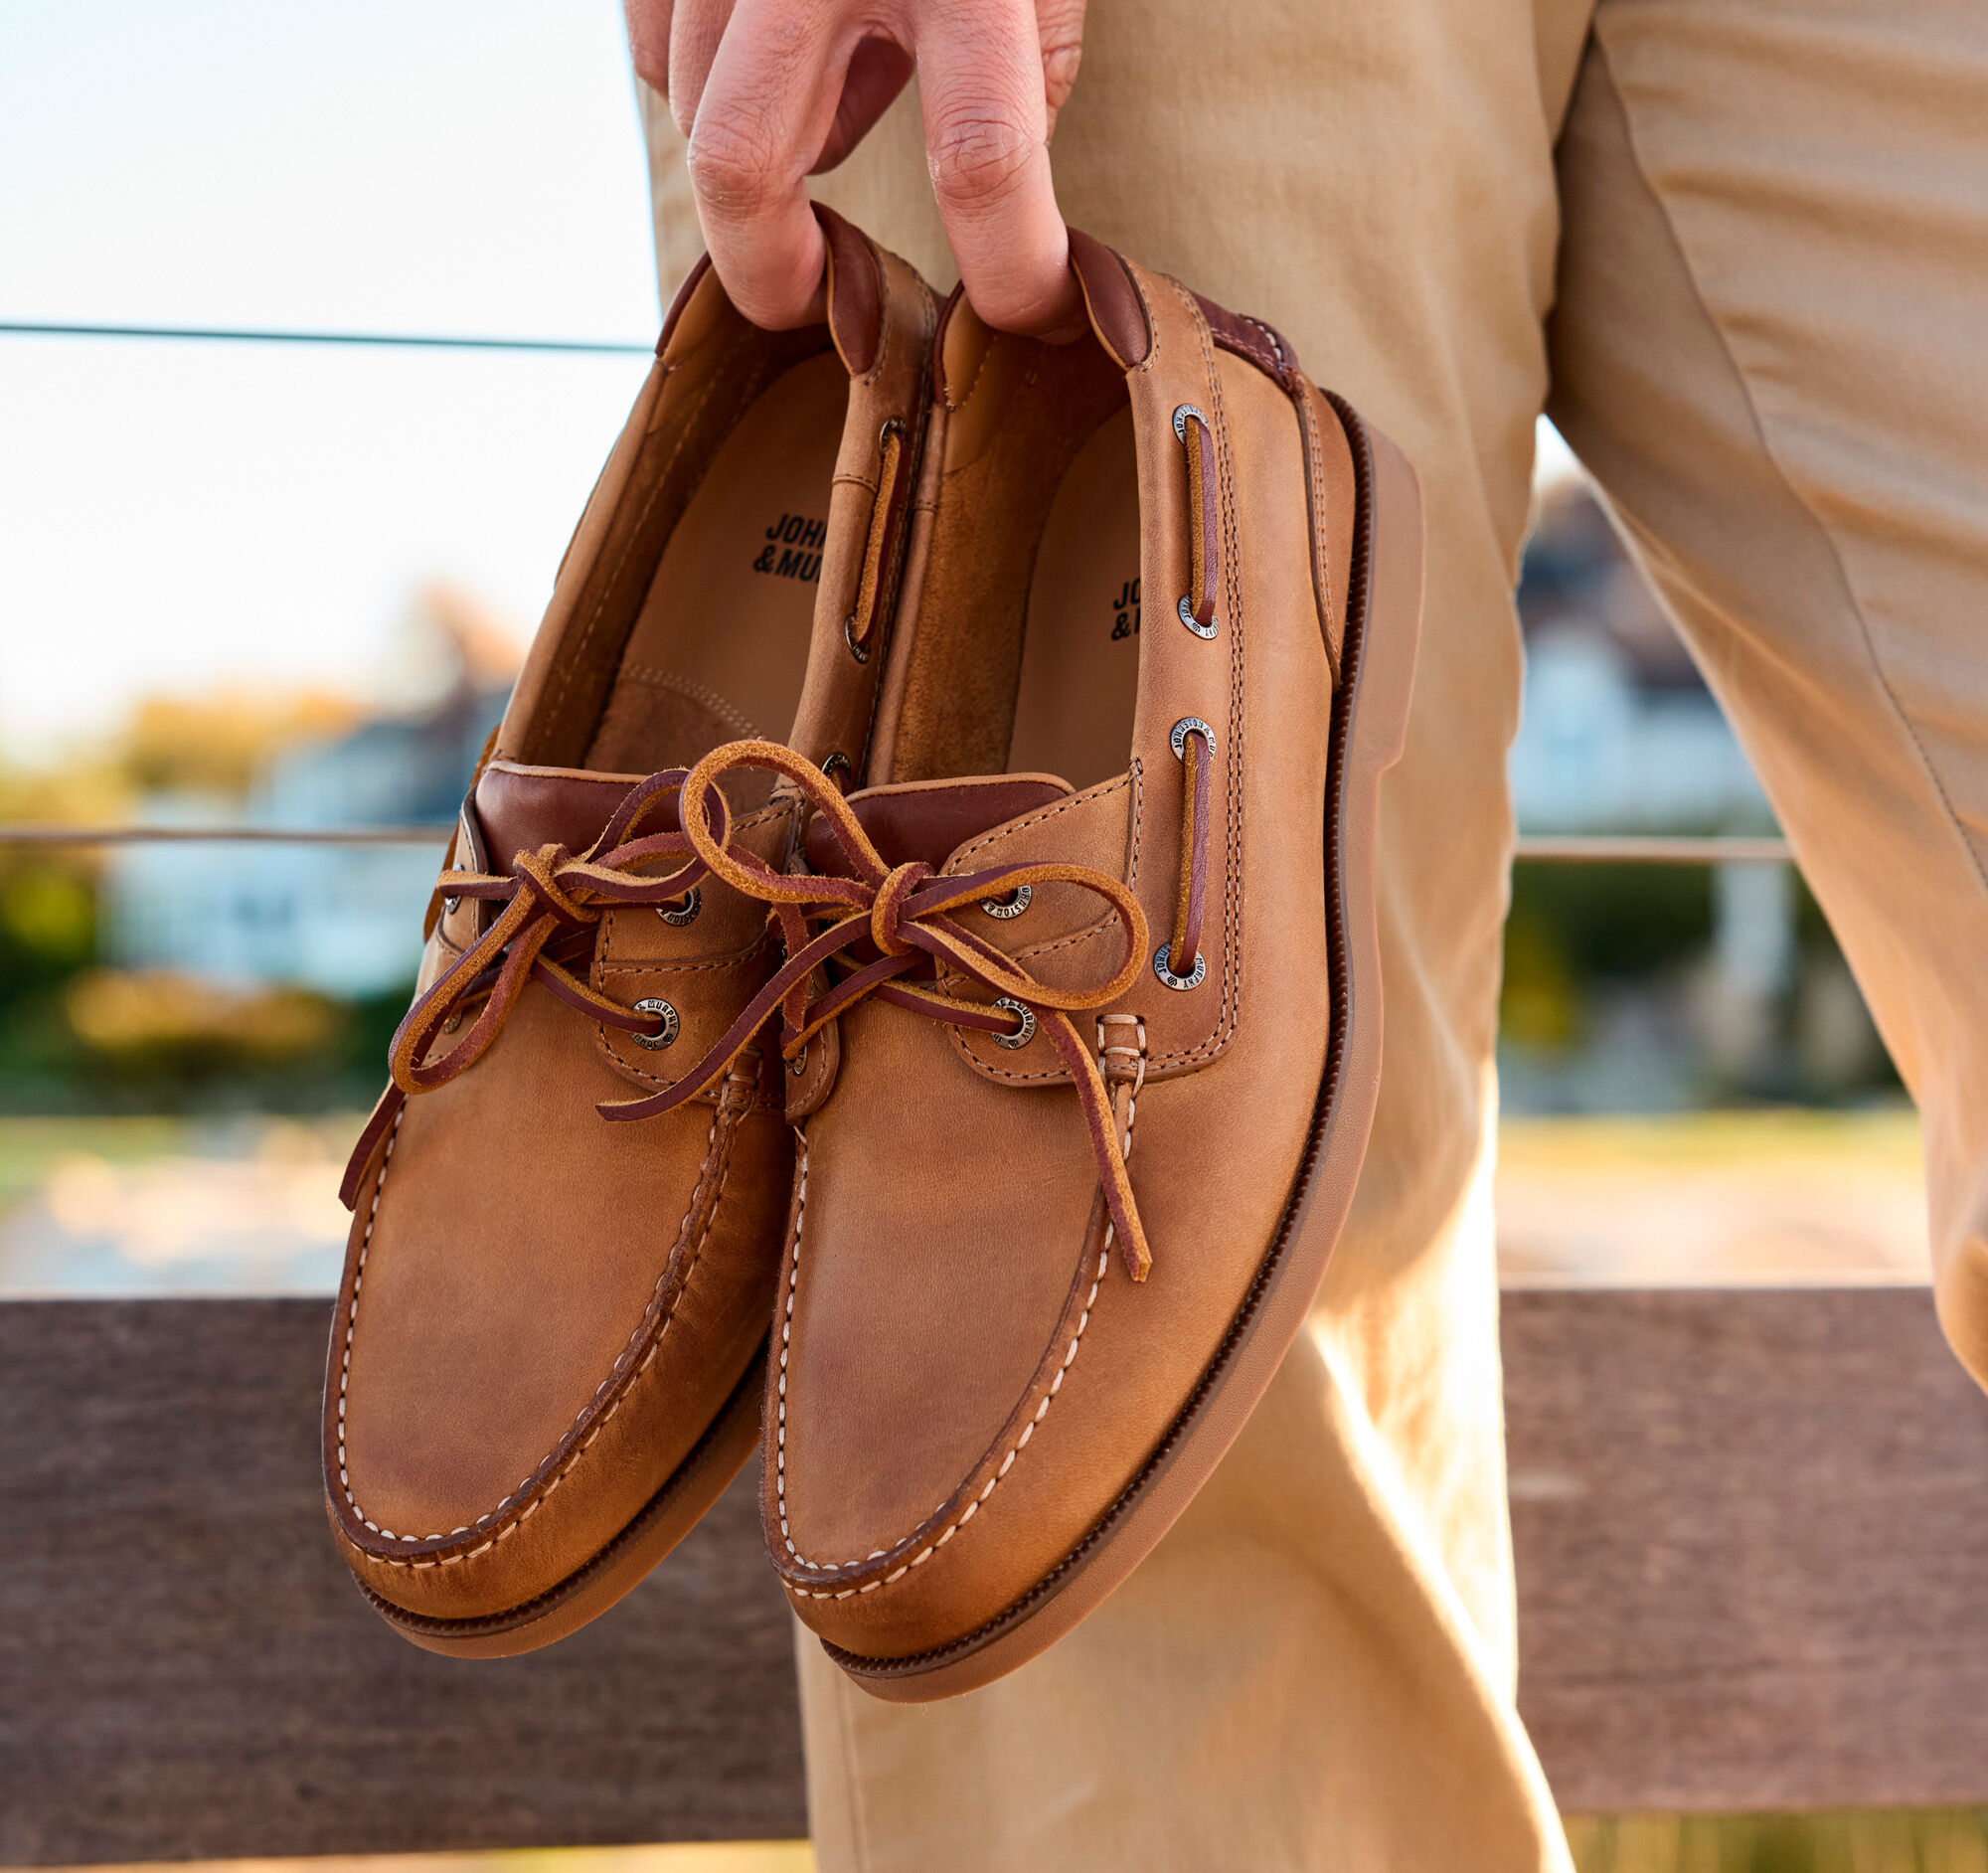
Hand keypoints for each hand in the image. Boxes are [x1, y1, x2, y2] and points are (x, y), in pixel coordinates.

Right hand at [625, 0, 1087, 335]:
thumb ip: (1021, 77)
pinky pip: (657, 44)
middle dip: (767, 267)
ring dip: (748, 152)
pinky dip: (712, 77)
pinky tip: (780, 44)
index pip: (981, 152)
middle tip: (809, 303)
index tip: (1018, 310)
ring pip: (688, 102)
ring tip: (820, 117)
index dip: (1007, 261)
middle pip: (742, 158)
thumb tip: (960, 200)